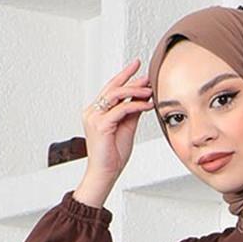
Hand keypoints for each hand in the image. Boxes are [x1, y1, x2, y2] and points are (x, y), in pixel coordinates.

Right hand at [78, 57, 153, 187]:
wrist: (105, 174)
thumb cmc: (112, 156)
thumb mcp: (126, 128)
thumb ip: (131, 113)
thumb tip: (141, 99)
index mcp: (96, 112)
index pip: (111, 89)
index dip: (124, 77)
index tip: (136, 68)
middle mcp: (93, 112)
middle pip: (113, 88)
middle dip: (130, 78)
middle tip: (145, 74)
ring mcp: (94, 117)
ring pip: (116, 95)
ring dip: (135, 91)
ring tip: (149, 90)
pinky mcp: (101, 125)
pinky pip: (121, 109)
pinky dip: (136, 105)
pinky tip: (147, 105)